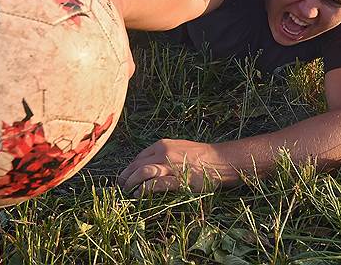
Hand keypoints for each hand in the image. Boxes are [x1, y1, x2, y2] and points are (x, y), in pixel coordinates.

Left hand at [118, 138, 236, 195]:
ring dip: (132, 182)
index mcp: (163, 144)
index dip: (129, 168)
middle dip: (126, 176)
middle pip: (137, 164)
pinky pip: (156, 184)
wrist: (220, 159)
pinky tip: (139, 195)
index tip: (125, 177)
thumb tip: (148, 165)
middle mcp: (164, 152)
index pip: (139, 156)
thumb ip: (163, 153)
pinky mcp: (179, 179)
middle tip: (120, 186)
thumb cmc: (200, 155)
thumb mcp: (178, 147)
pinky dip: (144, 189)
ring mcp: (171, 165)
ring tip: (127, 191)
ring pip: (143, 172)